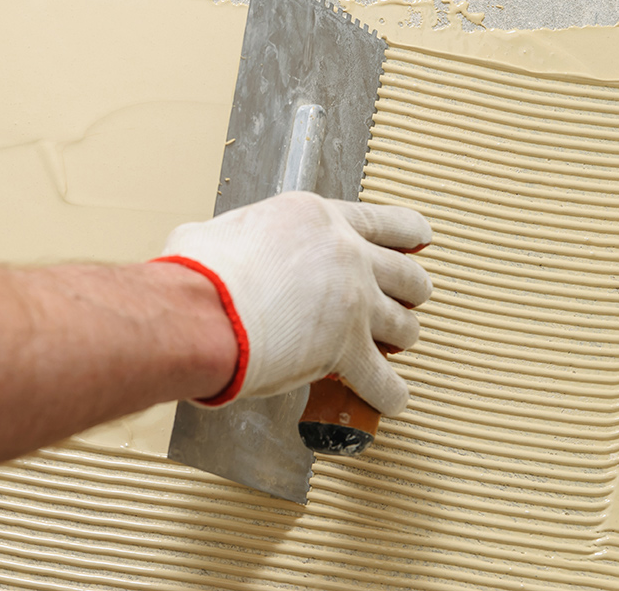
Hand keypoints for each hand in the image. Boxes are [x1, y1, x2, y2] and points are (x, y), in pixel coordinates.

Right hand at [154, 191, 431, 414]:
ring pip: (405, 327)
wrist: (198, 311)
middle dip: (408, 294)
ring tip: (390, 349)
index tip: (420, 242)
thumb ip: (243, 238)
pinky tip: (387, 398)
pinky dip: (389, 394)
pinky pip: (385, 382)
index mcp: (318, 220)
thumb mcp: (223, 231)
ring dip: (399, 340)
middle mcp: (346, 256)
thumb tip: (218, 250)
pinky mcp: (347, 351)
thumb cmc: (198, 273)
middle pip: (408, 277)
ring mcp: (354, 304)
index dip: (410, 235)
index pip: (387, 223)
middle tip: (398, 304)